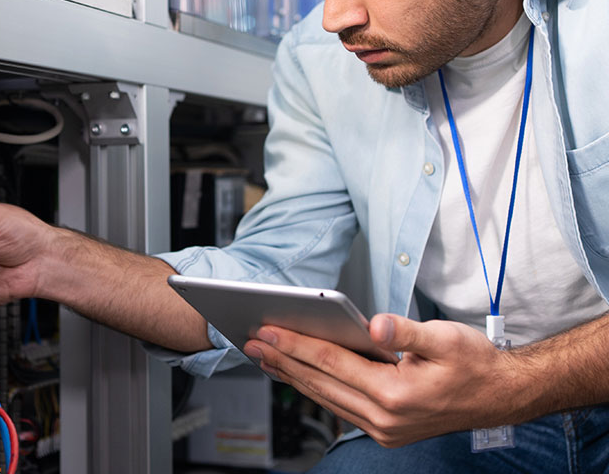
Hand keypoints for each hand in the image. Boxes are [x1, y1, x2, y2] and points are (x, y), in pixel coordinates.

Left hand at [243, 314, 525, 446]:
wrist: (502, 396)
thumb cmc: (476, 364)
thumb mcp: (446, 338)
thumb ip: (406, 331)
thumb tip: (376, 324)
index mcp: (396, 394)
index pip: (332, 363)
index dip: (296, 344)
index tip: (266, 329)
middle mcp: (385, 418)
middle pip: (321, 382)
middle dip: (283, 359)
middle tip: (251, 340)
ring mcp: (384, 428)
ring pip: (326, 397)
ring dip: (293, 376)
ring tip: (265, 357)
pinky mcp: (386, 428)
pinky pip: (339, 406)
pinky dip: (315, 387)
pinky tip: (300, 375)